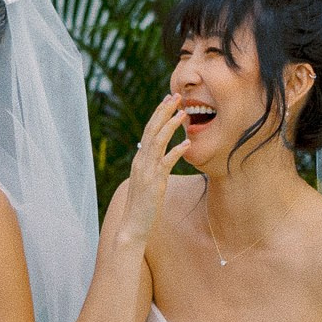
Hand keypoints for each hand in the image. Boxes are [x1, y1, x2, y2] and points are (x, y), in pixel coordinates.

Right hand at [121, 92, 190, 246]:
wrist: (133, 225)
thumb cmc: (143, 205)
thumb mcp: (147, 181)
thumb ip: (152, 166)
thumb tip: (158, 153)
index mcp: (140, 159)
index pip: (148, 130)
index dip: (158, 113)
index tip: (168, 99)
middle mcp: (141, 161)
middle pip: (152, 130)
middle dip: (163, 111)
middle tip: (175, 95)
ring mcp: (146, 171)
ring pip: (158, 142)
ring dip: (170, 125)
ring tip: (183, 112)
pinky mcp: (154, 183)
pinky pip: (166, 162)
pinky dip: (176, 151)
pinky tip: (187, 142)